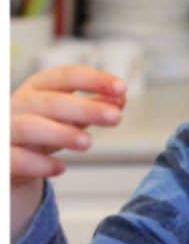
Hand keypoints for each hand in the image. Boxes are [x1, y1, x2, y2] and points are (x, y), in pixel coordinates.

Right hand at [11, 66, 125, 240]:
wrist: (7, 156)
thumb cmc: (42, 129)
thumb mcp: (68, 115)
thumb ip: (92, 105)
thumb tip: (120, 98)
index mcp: (39, 88)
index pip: (67, 76)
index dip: (94, 80)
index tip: (122, 88)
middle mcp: (20, 104)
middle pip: (51, 102)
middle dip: (84, 108)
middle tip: (114, 117)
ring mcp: (6, 129)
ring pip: (29, 126)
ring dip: (61, 133)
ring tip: (87, 143)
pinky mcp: (2, 156)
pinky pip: (17, 158)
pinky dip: (39, 163)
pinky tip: (59, 168)